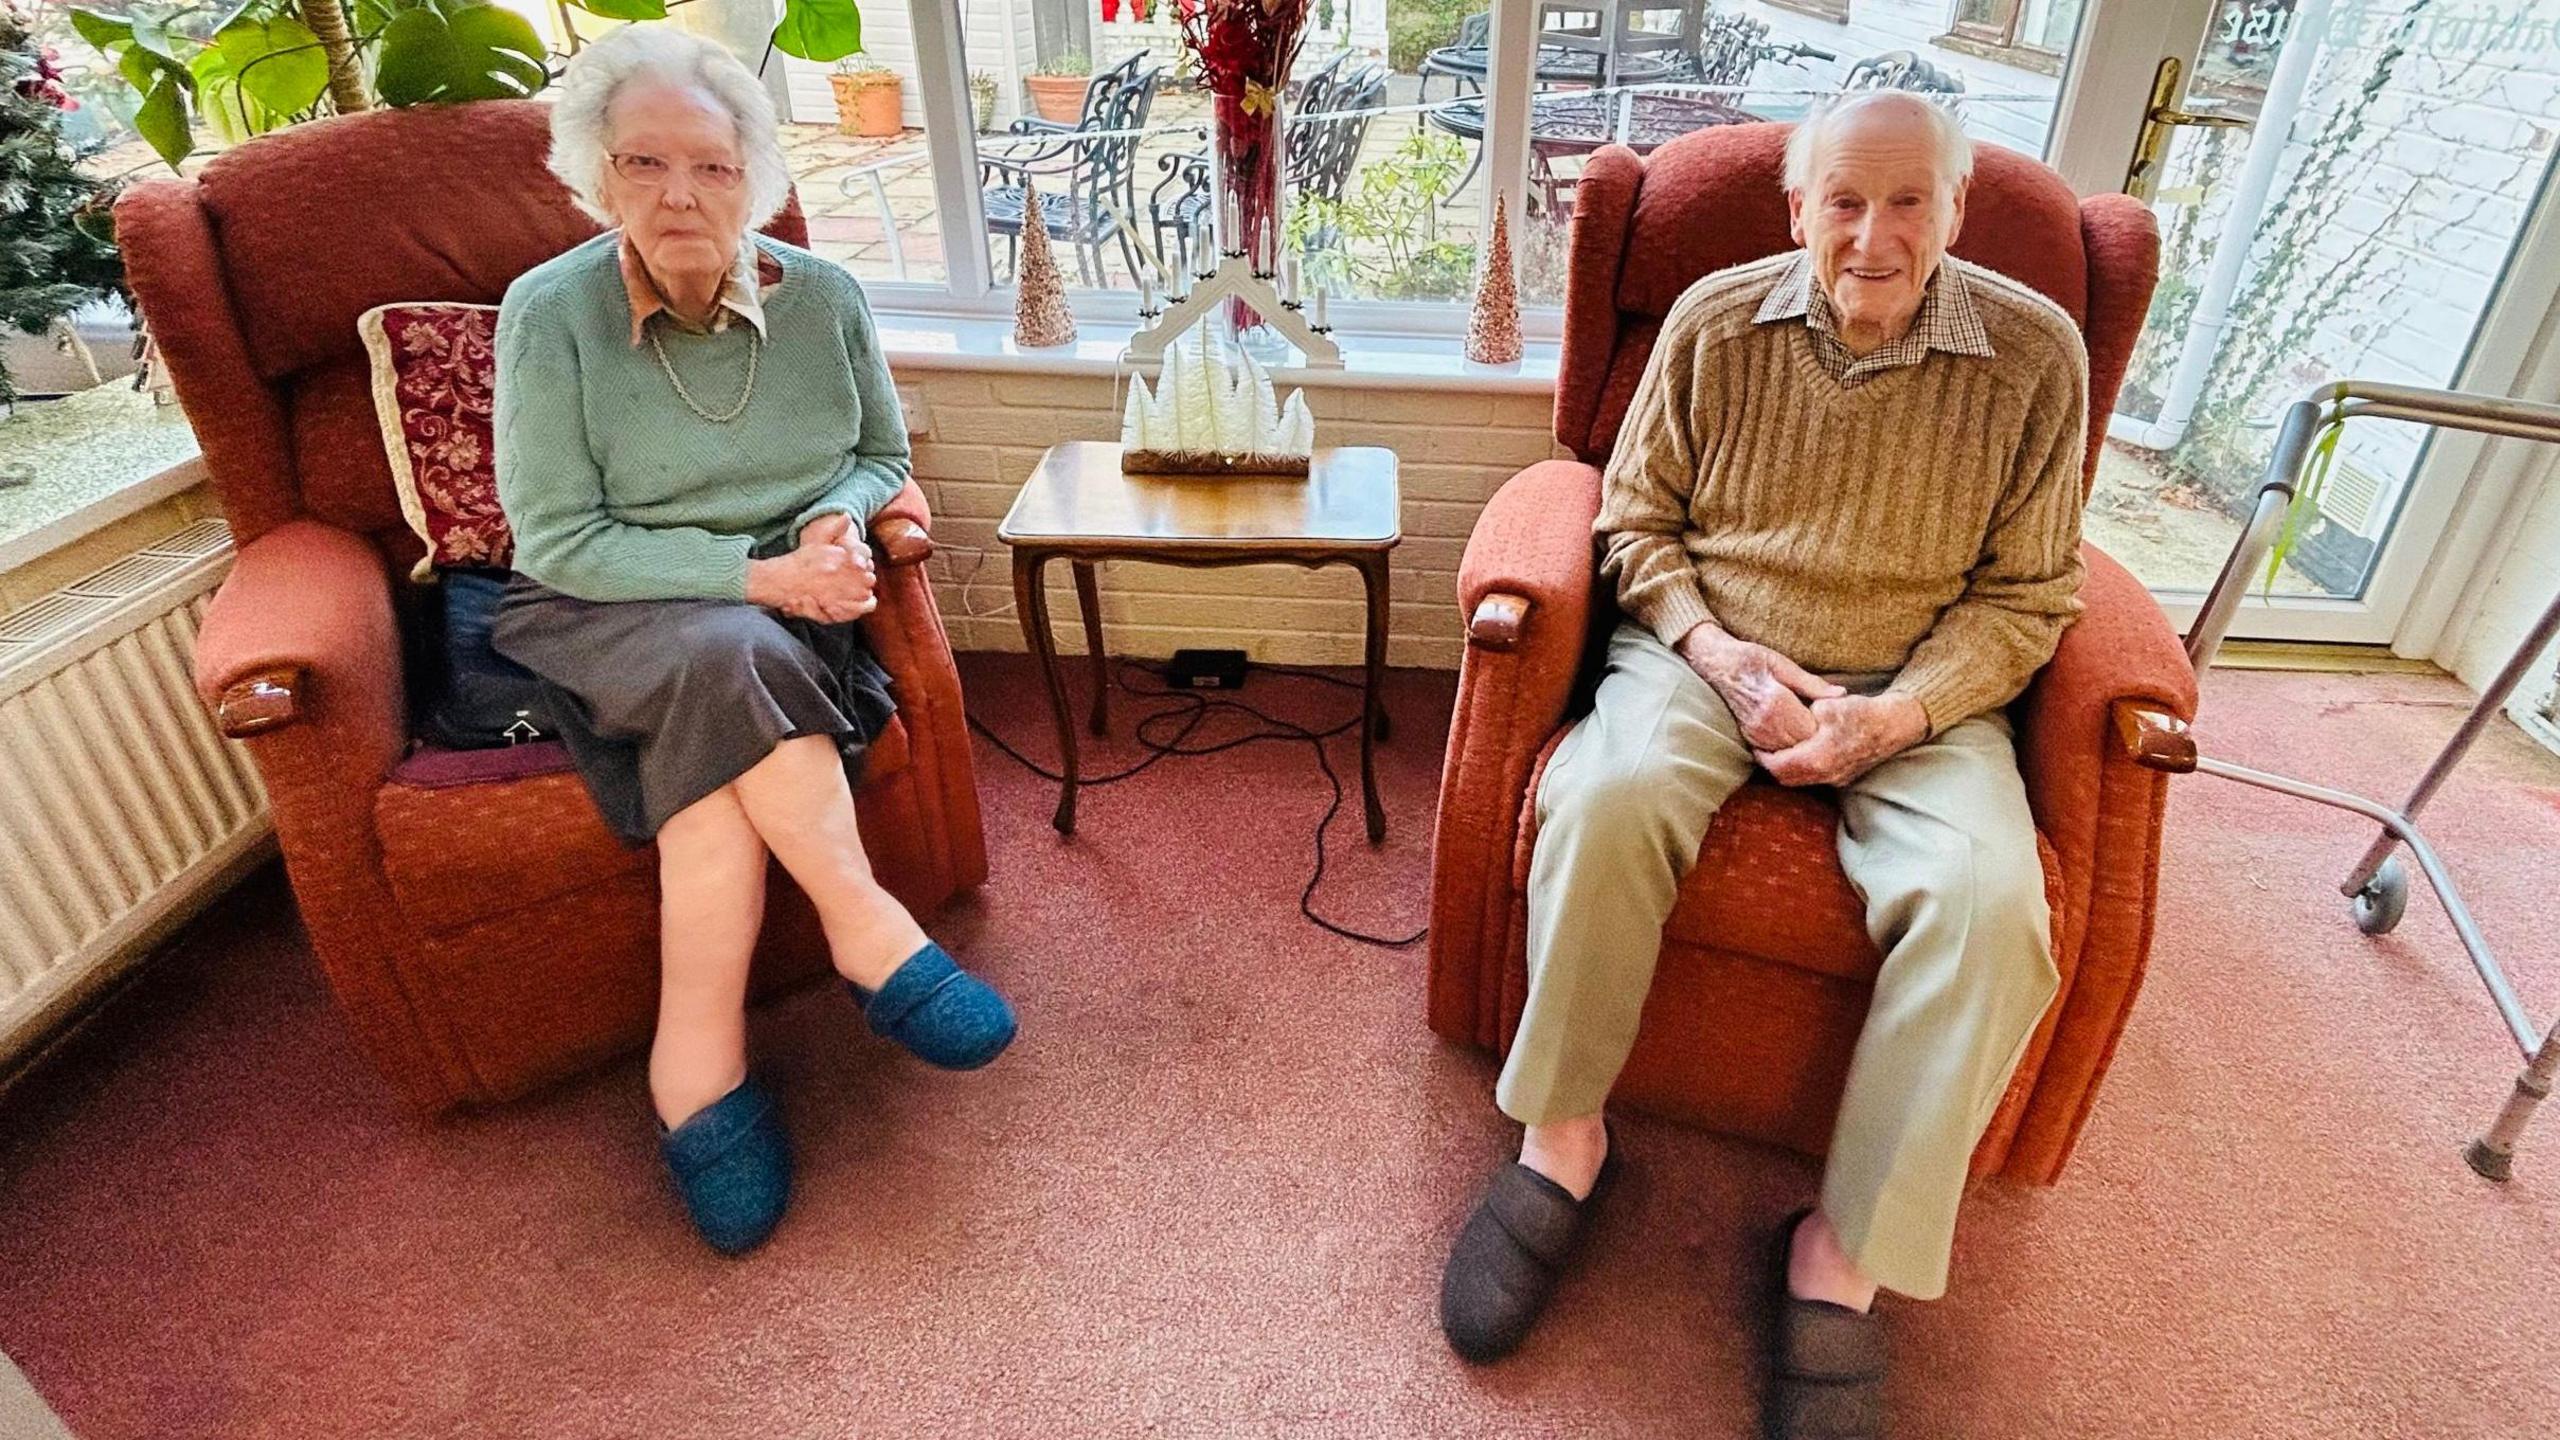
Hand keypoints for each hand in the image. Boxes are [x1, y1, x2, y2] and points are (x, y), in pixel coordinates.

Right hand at [746, 523, 875, 623]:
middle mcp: (841, 572)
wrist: (782, 582)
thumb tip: (847, 515)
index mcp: (839, 555)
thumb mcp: (817, 541)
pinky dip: (865, 604)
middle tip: (856, 579)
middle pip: (869, 575)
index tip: (859, 565)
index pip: (865, 556)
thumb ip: (834, 528)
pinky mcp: (838, 607)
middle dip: (865, 577)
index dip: (864, 561)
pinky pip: (863, 606)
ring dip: (864, 590)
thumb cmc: (800, 562)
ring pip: (866, 590)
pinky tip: (861, 602)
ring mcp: (840, 591)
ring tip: (855, 590)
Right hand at [1676, 623, 1845, 750]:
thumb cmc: (1753, 659)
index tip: (1834, 719)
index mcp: (1777, 703)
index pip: (1811, 729)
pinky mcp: (1750, 737)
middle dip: (1817, 740)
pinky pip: (1776, 752)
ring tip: (1816, 734)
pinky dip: (1789, 746)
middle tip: (1830, 730)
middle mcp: (1765, 723)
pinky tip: (1796, 736)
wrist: (1718, 665)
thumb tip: (1840, 694)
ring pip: (1790, 752)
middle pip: (1802, 744)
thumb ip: (1812, 684)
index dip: (1826, 727)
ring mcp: (1756, 733)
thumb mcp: (1784, 665)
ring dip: (1803, 746)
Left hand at [1756, 693, 1928, 787]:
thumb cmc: (1861, 712)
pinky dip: (1802, 769)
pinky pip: (1815, 778)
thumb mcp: (1827, 706)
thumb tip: (1784, 720)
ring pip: (1800, 780)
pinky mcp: (1844, 777)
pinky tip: (1799, 753)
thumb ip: (1802, 716)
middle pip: (1785, 779)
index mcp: (1818, 758)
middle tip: (1762, 748)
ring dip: (1786, 768)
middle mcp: (1825, 774)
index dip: (1762, 755)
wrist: (1894, 724)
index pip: (1777, 766)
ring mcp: (1836, 779)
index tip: (1755, 743)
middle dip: (1771, 765)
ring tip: (1778, 750)